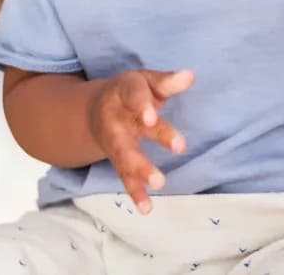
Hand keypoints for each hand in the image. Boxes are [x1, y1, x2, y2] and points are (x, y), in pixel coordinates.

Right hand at [86, 69, 193, 213]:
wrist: (93, 110)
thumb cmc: (130, 92)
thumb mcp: (145, 81)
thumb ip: (167, 82)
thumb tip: (190, 75)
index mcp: (124, 92)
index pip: (134, 95)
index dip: (143, 105)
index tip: (152, 116)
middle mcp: (116, 117)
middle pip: (136, 127)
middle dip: (158, 136)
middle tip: (180, 147)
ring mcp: (115, 141)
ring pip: (127, 156)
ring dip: (142, 170)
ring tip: (159, 183)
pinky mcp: (117, 161)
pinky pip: (125, 177)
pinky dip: (135, 193)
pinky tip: (146, 208)